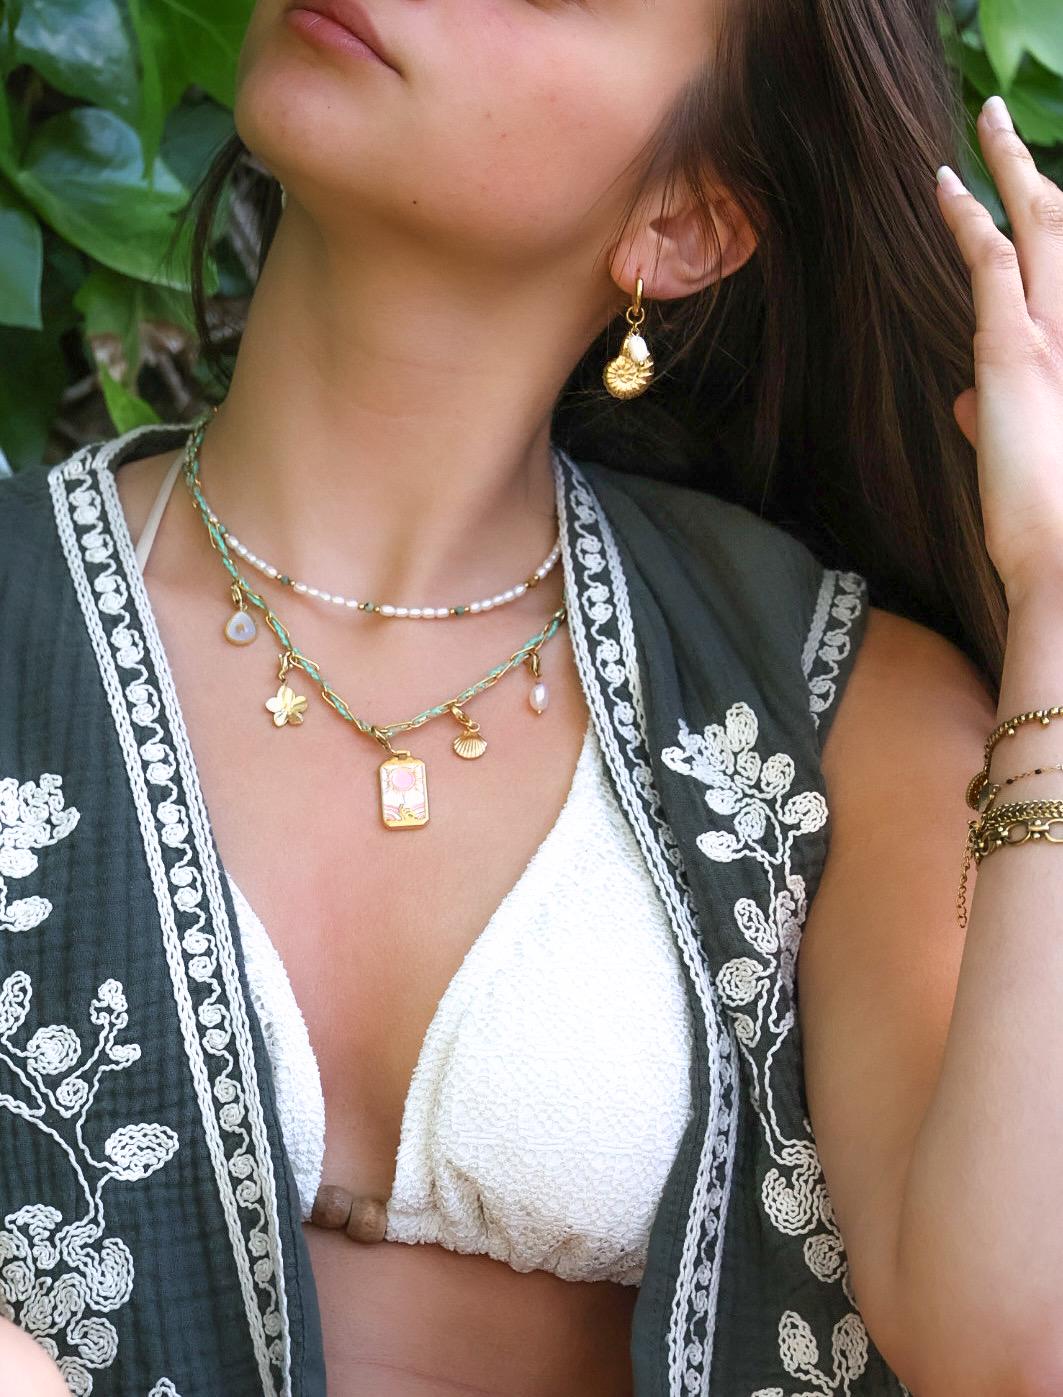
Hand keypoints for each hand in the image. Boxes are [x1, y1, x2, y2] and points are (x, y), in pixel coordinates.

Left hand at [936, 95, 1062, 607]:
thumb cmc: (1050, 521)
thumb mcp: (1020, 455)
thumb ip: (994, 415)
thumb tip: (965, 402)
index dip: (1051, 223)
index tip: (1026, 191)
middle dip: (1033, 169)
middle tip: (1002, 121)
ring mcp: (1058, 334)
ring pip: (1038, 223)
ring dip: (1009, 167)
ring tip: (984, 120)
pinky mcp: (1016, 350)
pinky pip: (991, 263)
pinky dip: (967, 220)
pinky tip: (944, 186)